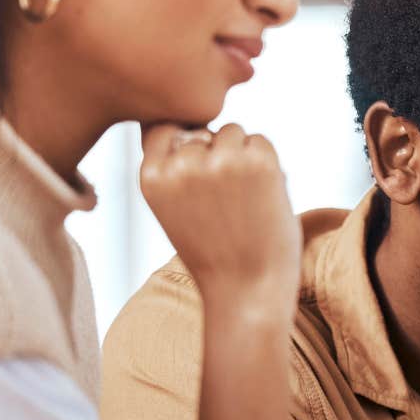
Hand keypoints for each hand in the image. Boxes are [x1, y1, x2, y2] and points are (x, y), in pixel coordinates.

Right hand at [139, 122, 300, 311]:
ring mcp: (220, 161)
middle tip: (225, 199)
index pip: (163, 129)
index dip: (184, 145)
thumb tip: (195, 127)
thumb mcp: (174, 210)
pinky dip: (267, 164)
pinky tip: (262, 198)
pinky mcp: (258, 162)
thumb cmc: (213, 255)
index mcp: (152, 176)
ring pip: (232, 131)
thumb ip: (174, 171)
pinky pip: (261, 141)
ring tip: (243, 200)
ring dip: (242, 156)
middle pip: (202, 131)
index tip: (198, 173)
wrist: (246, 292)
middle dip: (215, 153)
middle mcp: (181, 164)